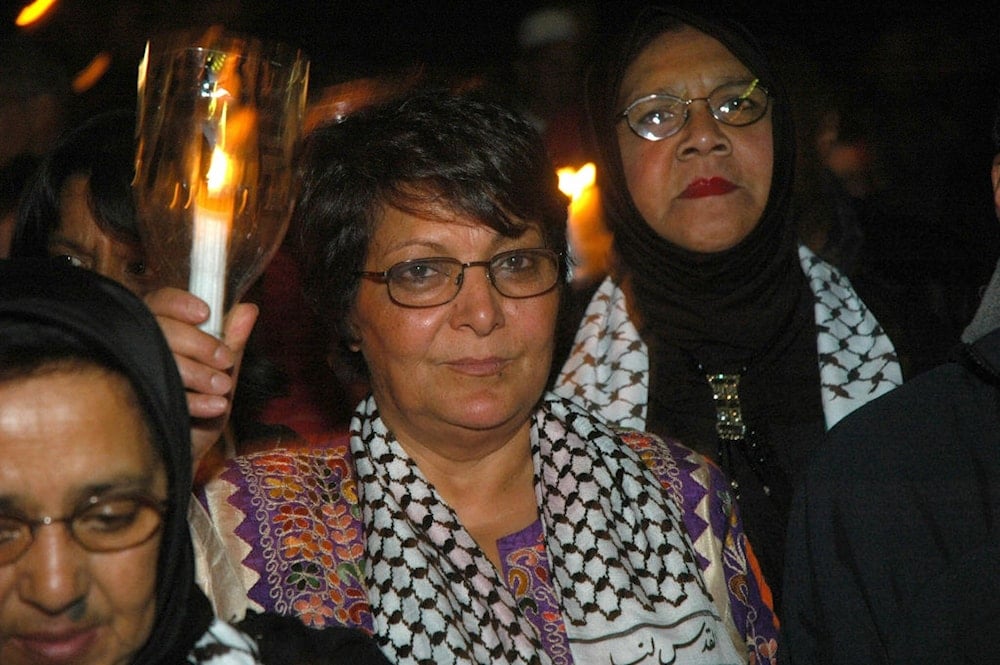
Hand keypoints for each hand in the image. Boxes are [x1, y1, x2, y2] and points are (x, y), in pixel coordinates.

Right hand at [144, 287, 258, 469]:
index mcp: (159, 335)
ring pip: (157, 356)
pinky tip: (213, 407)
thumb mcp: (222, 378)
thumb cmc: (199, 417)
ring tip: (222, 390)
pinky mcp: (126, 404)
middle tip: (224, 362)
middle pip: (160, 327)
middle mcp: (135, 350)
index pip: (160, 302)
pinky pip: (156, 391)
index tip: (205, 314)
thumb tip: (248, 308)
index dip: (180, 303)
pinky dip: (193, 400)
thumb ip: (232, 343)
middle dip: (200, 343)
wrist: (182, 462)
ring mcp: (126, 375)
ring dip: (198, 372)